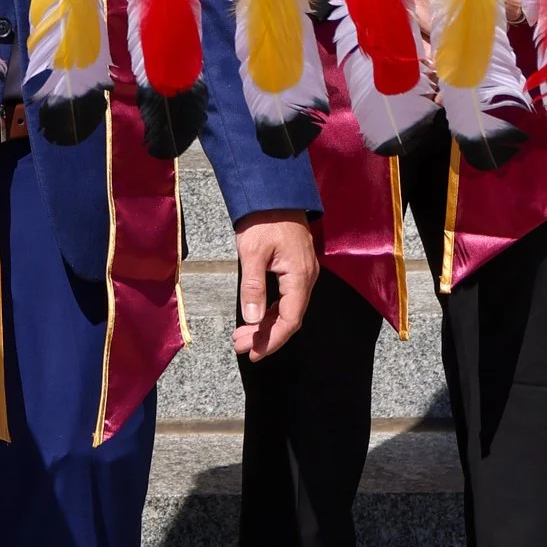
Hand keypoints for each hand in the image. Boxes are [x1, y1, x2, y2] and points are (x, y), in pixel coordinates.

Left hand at [233, 210, 319, 361]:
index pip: (290, 319)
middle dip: (265, 335)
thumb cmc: (262, 220)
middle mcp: (306, 278)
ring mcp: (303, 273)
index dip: (273, 340)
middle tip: (240, 346)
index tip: (253, 353)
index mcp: (299, 276)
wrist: (273, 193)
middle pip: (289, 317)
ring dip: (266, 325)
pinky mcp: (296, 268)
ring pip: (288, 309)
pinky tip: (255, 318)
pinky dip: (270, 311)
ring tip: (242, 337)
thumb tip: (251, 319)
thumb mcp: (252, 252)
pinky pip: (286, 298)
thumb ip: (253, 286)